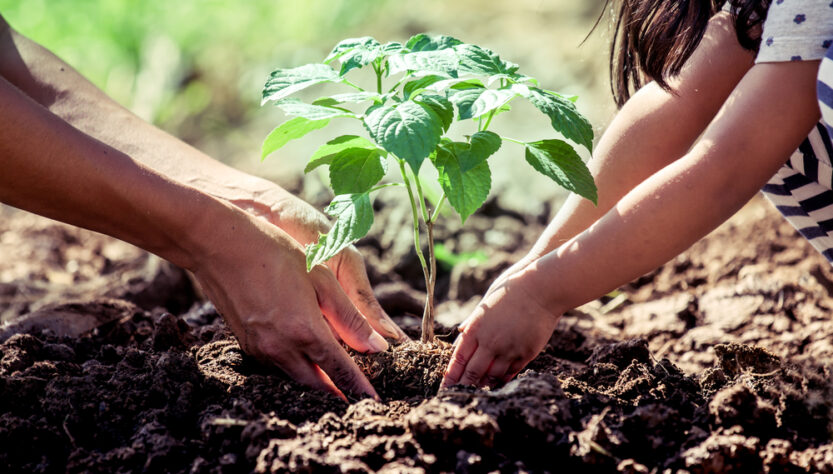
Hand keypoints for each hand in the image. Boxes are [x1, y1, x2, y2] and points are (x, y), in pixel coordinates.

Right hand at [190, 203, 389, 399]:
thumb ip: (350, 318)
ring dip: (317, 381)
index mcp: (305, 332)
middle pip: (317, 383)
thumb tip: (377, 347)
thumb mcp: (322, 279)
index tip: (375, 400)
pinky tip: (306, 357)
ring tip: (337, 378)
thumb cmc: (276, 254)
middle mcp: (281, 348)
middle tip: (357, 392)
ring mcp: (260, 350)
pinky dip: (296, 368)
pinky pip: (278, 366)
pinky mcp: (246, 345)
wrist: (220, 246)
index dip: (359, 387)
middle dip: (338, 390)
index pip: (340, 372)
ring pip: (296, 377)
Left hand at [441, 262, 561, 387]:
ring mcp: (508, 349)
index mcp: (476, 329)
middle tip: (458, 396)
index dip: (451, 375)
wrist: (539, 289)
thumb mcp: (485, 305)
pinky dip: (503, 378)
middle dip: (464, 385)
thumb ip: (473, 323)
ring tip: (478, 392)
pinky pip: (511, 371)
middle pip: (473, 372)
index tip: (445, 387)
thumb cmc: (509, 292)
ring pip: (492, 375)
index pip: (458, 358)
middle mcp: (490, 342)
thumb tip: (461, 335)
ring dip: (484, 384)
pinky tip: (499, 382)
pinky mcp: (526, 352)